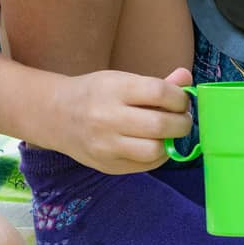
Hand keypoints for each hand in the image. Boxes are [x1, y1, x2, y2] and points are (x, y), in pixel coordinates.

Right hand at [48, 66, 193, 174]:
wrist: (56, 116)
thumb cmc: (96, 93)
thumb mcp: (122, 79)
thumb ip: (157, 83)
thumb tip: (187, 79)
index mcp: (113, 89)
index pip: (159, 92)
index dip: (179, 98)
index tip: (181, 100)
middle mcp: (107, 118)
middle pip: (160, 125)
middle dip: (182, 123)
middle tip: (183, 119)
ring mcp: (106, 145)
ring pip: (154, 150)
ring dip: (172, 143)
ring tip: (171, 134)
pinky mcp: (107, 166)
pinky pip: (145, 166)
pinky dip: (159, 156)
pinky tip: (156, 145)